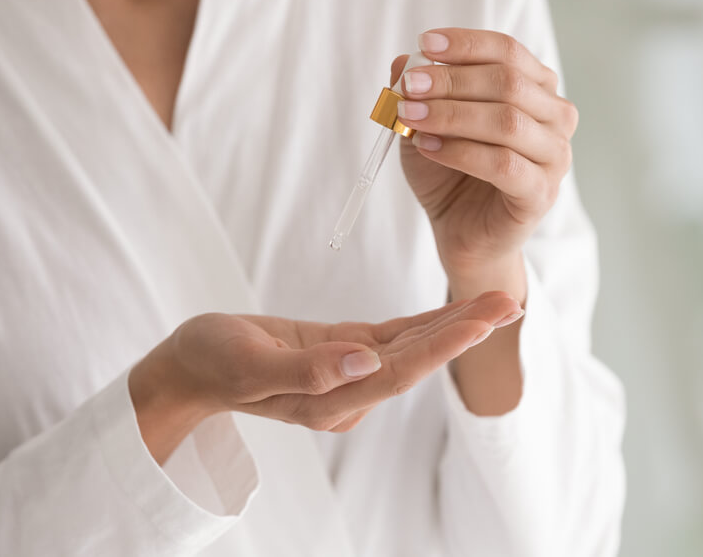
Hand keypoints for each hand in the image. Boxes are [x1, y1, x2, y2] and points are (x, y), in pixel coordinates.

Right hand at [129, 292, 522, 462]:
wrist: (191, 367)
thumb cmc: (212, 363)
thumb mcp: (249, 364)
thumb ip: (307, 371)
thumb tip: (364, 360)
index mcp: (329, 402)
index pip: (397, 373)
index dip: (441, 347)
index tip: (480, 322)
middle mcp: (349, 392)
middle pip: (418, 360)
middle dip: (465, 331)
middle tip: (512, 301)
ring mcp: (349, 372)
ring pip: (412, 347)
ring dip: (456, 324)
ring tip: (500, 302)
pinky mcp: (344, 350)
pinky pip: (393, 336)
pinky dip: (426, 321)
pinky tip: (457, 310)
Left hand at [390, 28, 578, 296]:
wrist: (461, 232)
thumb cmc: (451, 174)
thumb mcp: (426, 125)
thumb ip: (420, 93)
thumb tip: (404, 62)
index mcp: (537, 90)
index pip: (508, 52)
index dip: (466, 45)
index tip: (425, 45)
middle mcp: (555, 118)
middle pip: (508, 83)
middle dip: (452, 81)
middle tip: (409, 87)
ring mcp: (554, 157)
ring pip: (507, 121)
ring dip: (452, 115)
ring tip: (412, 118)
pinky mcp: (540, 194)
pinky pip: (503, 164)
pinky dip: (460, 152)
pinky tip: (427, 148)